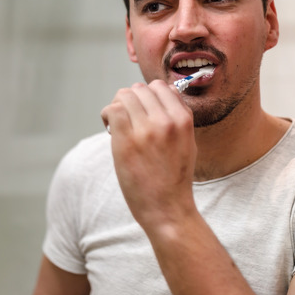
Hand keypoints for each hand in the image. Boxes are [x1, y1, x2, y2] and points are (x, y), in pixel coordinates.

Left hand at [100, 80, 197, 231]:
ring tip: (118, 125)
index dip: (147, 96)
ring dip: (117, 106)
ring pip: (124, 96)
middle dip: (130, 101)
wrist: (168, 208)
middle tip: (126, 120)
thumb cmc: (174, 178)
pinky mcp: (126, 142)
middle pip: (139, 89)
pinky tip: (110, 129)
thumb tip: (163, 92)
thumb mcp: (187, 142)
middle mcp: (166, 121)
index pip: (160, 87)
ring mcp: (146, 130)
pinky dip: (107, 115)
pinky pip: (112, 110)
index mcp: (183, 120)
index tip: (141, 112)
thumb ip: (176, 116)